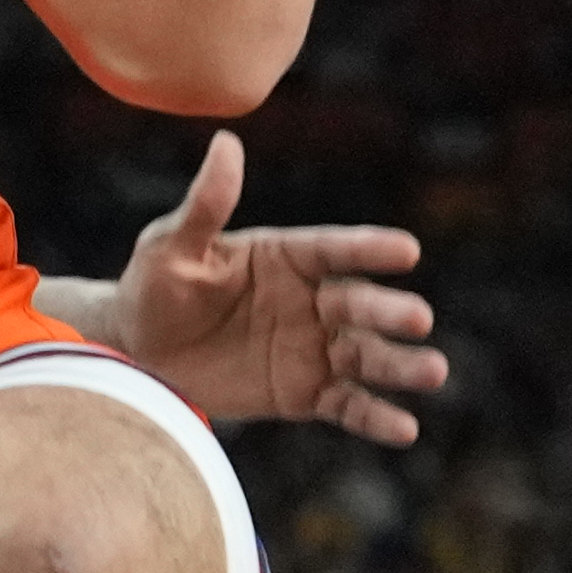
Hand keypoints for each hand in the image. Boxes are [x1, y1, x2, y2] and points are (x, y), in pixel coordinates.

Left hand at [100, 131, 444, 443]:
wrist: (138, 355)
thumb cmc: (153, 287)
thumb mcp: (171, 245)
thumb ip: (205, 205)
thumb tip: (226, 142)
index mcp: (284, 256)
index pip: (334, 249)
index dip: (369, 248)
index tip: (408, 249)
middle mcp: (309, 299)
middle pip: (357, 304)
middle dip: (388, 311)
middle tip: (419, 318)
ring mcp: (311, 348)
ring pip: (365, 355)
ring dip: (400, 365)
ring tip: (434, 371)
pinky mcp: (304, 393)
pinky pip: (347, 405)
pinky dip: (376, 418)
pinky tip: (405, 429)